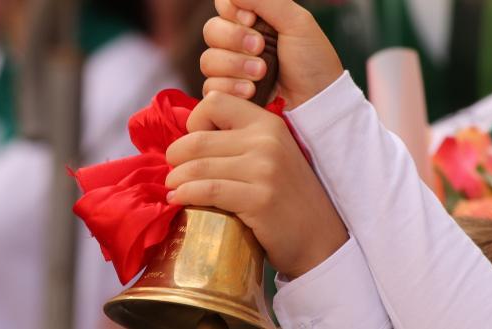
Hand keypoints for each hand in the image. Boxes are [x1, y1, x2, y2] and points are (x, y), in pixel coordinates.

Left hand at [165, 92, 346, 278]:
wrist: (318, 238)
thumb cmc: (285, 198)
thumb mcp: (270, 156)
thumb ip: (239, 141)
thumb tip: (186, 140)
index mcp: (267, 123)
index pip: (214, 102)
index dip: (194, 123)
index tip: (193, 147)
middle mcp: (266, 141)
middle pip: (197, 139)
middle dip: (176, 157)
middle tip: (174, 173)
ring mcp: (264, 170)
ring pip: (198, 166)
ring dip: (176, 179)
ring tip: (173, 188)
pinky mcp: (258, 199)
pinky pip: (207, 191)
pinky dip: (185, 195)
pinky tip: (179, 199)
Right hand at [200, 0, 343, 108]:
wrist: (316, 103)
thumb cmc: (312, 62)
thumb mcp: (297, 22)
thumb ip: (265, 0)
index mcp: (255, 21)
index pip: (223, 5)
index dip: (231, 11)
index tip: (252, 20)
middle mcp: (239, 43)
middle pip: (211, 31)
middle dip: (234, 39)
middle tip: (260, 48)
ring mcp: (232, 70)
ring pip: (208, 60)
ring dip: (236, 65)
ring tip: (262, 73)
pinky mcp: (229, 95)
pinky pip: (211, 86)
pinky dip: (231, 87)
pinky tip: (251, 92)